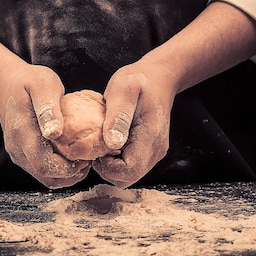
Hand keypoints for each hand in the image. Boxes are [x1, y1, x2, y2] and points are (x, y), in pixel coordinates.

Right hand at [0, 64, 90, 188]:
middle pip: (46, 177)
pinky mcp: (22, 154)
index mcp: (22, 133)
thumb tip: (55, 132)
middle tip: (89, 159)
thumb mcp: (43, 85)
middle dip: (71, 174)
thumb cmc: (28, 81)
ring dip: (66, 174)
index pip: (45, 166)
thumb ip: (48, 108)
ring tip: (82, 158)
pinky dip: (58, 168)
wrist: (6, 83)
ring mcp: (18, 153)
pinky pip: (41, 169)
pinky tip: (71, 155)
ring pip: (44, 177)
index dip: (69, 169)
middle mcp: (17, 148)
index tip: (87, 158)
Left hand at [92, 57, 174, 187]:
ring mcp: (153, 152)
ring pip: (128, 174)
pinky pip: (130, 165)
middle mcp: (155, 151)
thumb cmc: (139, 80)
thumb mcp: (123, 90)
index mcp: (150, 138)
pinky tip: (109, 140)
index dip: (107, 166)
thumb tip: (112, 143)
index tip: (97, 147)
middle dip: (107, 168)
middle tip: (96, 145)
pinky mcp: (148, 150)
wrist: (158, 77)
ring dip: (111, 164)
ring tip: (102, 141)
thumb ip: (118, 116)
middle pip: (127, 178)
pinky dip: (116, 159)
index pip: (128, 171)